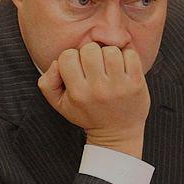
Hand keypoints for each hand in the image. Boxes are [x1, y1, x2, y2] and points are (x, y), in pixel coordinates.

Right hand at [37, 43, 150, 158]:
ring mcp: (119, 86)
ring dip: (108, 55)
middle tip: (94, 66)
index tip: (78, 68)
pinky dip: (126, 57)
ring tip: (108, 67)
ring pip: (110, 50)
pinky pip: (130, 55)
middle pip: (90, 49)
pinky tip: (122, 68)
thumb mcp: (59, 104)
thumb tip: (57, 62)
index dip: (71, 58)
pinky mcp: (136, 83)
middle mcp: (98, 89)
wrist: (117, 133)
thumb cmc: (87, 114)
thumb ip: (47, 82)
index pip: (68, 56)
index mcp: (78, 93)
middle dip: (90, 54)